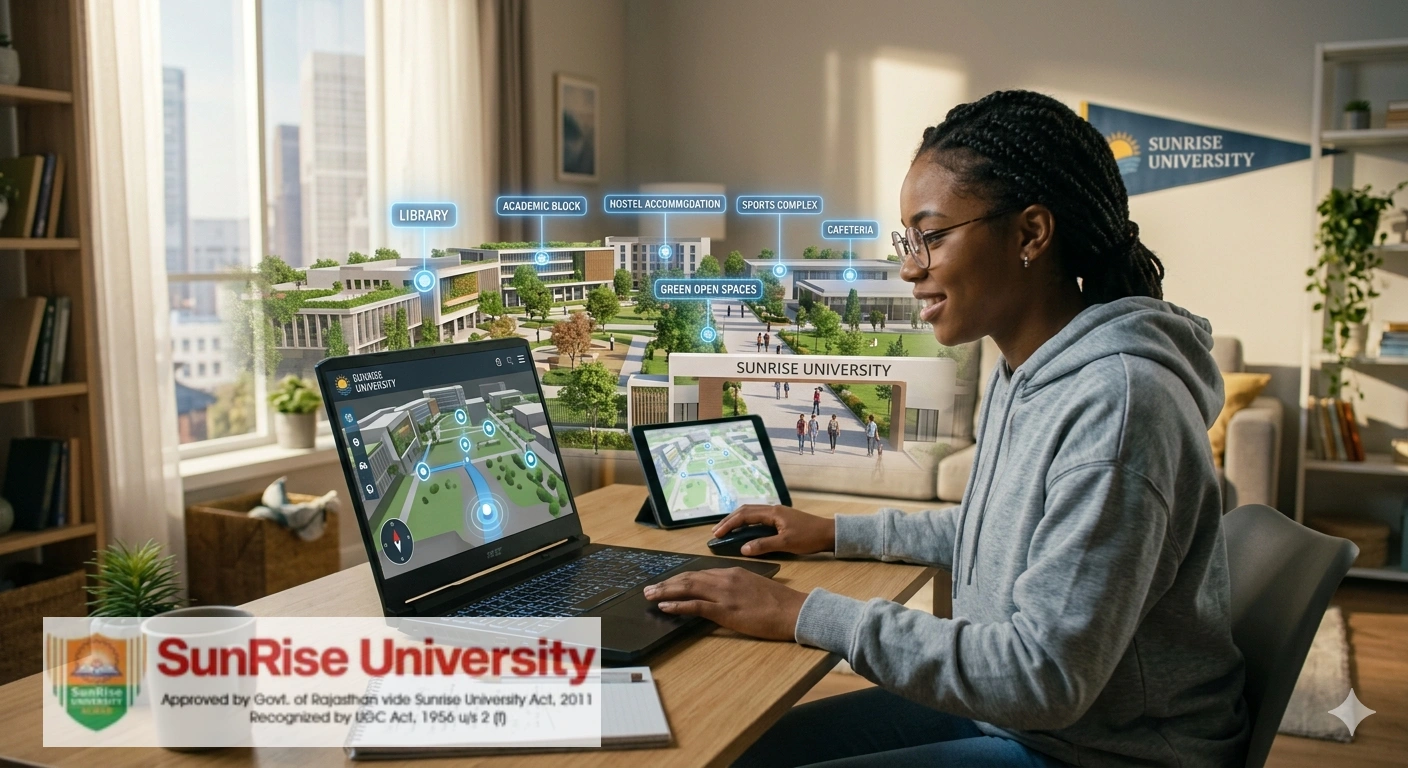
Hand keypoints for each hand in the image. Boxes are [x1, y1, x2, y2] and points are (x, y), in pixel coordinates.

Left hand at [643, 568, 807, 640]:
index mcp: (732, 572)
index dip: (680, 579)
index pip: (699, 574)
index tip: (667, 583)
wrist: (793, 610)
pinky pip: (695, 606)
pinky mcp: (725, 610)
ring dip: (665, 591)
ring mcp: (724, 594)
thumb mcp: (755, 587)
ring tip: (650, 595)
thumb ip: (736, 587)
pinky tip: (665, 606)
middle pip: (688, 578)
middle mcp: (725, 579)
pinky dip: (677, 605)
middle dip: (666, 583)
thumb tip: (721, 595)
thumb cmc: (779, 602)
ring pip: (687, 588)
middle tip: (649, 588)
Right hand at [711, 504, 834, 555]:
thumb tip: (743, 549)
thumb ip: (764, 545)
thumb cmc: (809, 537)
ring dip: (737, 521)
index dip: (729, 524)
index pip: (745, 515)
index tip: (717, 534)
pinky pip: (758, 518)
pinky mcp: (781, 519)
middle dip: (729, 520)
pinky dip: (747, 523)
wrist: (829, 533)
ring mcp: (777, 513)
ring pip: (751, 513)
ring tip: (726, 531)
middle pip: (745, 511)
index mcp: (772, 513)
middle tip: (716, 532)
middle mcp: (773, 510)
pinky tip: (744, 531)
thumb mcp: (786, 543)